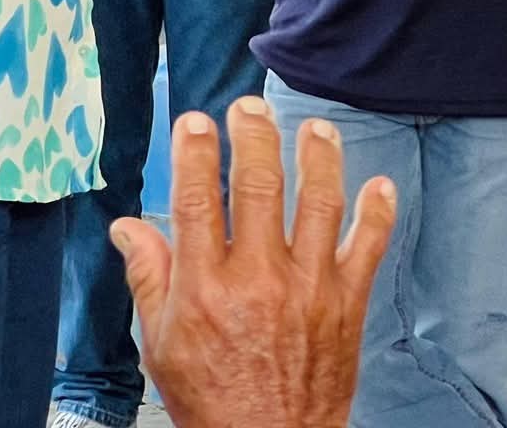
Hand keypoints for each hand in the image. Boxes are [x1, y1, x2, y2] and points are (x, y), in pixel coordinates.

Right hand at [112, 99, 396, 427]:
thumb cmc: (213, 399)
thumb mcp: (162, 345)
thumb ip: (150, 279)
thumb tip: (128, 226)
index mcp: (205, 289)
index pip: (197, 201)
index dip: (196, 153)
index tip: (196, 122)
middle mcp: (258, 280)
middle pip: (259, 187)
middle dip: (254, 137)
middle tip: (250, 107)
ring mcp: (308, 288)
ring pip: (319, 202)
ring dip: (319, 157)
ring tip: (315, 128)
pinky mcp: (346, 302)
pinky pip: (368, 245)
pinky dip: (377, 212)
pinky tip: (378, 184)